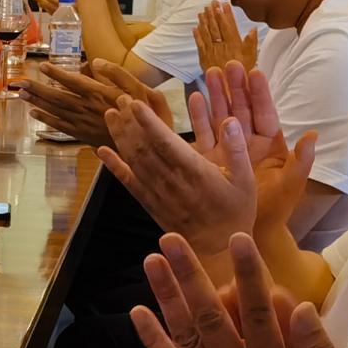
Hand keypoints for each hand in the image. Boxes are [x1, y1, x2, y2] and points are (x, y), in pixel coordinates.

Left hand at [19, 58, 152, 142]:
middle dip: (37, 88)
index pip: (73, 81)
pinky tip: (34, 113)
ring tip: (21, 93)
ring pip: (55, 110)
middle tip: (19, 82)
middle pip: (57, 97)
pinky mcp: (81, 134)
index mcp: (99, 94)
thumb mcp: (136, 88)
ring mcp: (82, 122)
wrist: (142, 143)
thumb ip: (117, 73)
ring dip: (36, 101)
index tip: (42, 67)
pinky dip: (46, 119)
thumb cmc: (140, 112)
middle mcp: (87, 108)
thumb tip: (96, 62)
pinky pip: (60, 126)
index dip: (57, 74)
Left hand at [95, 67, 311, 252]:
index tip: (135, 104)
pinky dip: (114, 166)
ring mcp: (157, 192)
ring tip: (109, 114)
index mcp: (195, 173)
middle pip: (144, 147)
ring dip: (120, 137)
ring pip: (133, 161)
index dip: (148, 123)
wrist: (216, 249)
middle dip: (130, 122)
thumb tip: (231, 121)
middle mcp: (171, 181)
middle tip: (119, 98)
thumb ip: (237, 151)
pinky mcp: (150, 202)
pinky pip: (128, 182)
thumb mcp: (245, 182)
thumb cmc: (234, 213)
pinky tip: (102, 151)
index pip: (166, 143)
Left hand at [129, 233, 347, 347]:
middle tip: (172, 239)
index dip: (248, 274)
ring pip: (185, 338)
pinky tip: (139, 313)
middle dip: (190, 275)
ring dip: (166, 298)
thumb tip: (303, 309)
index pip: (258, 313)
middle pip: (209, 317)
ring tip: (151, 261)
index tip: (239, 241)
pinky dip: (154, 342)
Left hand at [195, 0, 258, 79]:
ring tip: (203, 11)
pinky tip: (195, 27)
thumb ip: (252, 43)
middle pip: (216, 27)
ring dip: (204, 21)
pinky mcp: (203, 58)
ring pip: (207, 33)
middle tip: (211, 3)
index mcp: (234, 44)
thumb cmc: (243, 74)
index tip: (224, 4)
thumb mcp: (252, 59)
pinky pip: (199, 44)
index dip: (226, 14)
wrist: (230, 89)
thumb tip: (253, 29)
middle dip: (214, 13)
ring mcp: (211, 52)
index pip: (229, 26)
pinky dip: (197, 35)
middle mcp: (222, 46)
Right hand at [201, 63, 308, 230]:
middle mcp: (248, 142)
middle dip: (235, 86)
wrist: (249, 231)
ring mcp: (227, 148)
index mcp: (270, 144)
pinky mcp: (209, 158)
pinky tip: (194, 97)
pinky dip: (199, 116)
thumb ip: (302, 161)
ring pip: (221, 115)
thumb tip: (313, 136)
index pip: (265, 113)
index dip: (260, 93)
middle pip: (241, 108)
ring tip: (209, 73)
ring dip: (216, 94)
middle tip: (228, 64)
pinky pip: (203, 133)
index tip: (255, 72)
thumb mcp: (291, 185)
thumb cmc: (275, 209)